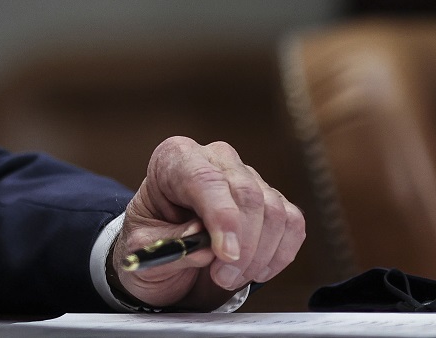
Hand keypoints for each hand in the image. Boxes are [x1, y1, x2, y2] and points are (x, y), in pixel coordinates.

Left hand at [112, 137, 306, 309]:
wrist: (162, 251)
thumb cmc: (149, 240)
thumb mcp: (142, 246)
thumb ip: (172, 245)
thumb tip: (204, 248)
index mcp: (174, 158)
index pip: (204, 177)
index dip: (221, 216)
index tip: (226, 253)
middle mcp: (214, 158)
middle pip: (246, 193)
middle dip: (242, 244)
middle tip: (222, 277)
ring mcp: (247, 176)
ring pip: (273, 211)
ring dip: (258, 255)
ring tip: (228, 277)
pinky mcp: (271, 200)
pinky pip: (292, 224)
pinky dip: (280, 254)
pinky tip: (256, 271)